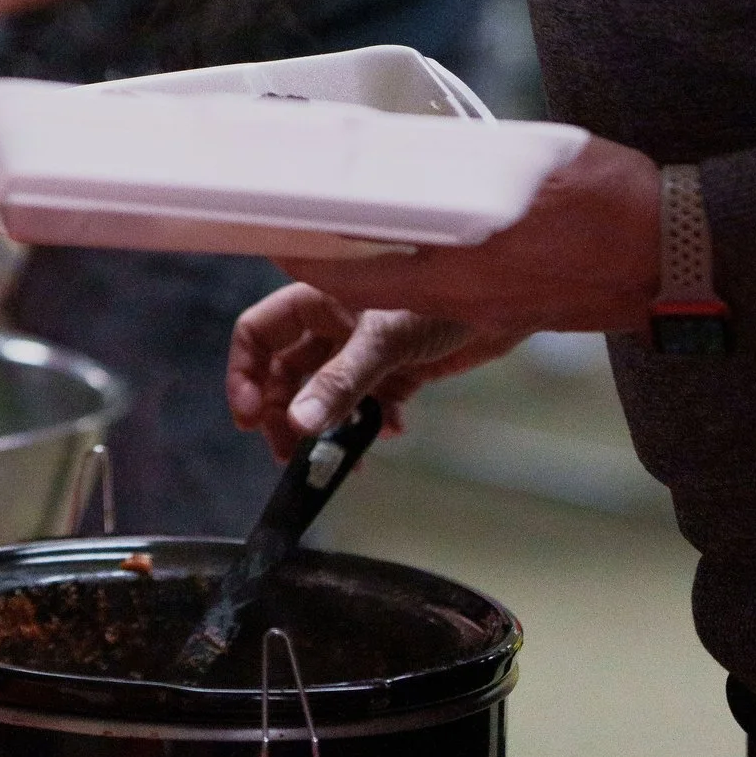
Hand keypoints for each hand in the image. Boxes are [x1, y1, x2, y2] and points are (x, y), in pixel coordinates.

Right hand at [227, 286, 493, 458]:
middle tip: (290, 455)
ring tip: (339, 460)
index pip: (258, 334)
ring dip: (327, 428)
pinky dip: (370, 424)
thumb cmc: (444, 296)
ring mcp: (365, 349)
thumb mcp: (384, 339)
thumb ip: (342, 382)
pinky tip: (390, 430)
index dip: (245, 375)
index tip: (250, 419)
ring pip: (326, 396)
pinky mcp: (397, 371)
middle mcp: (335, 324)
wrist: (510, 299)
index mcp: (318, 299)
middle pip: (285, 374)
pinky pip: (367, 406)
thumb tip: (300, 424)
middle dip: (284, 415)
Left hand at [273, 133, 662, 376]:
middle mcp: (469, 296)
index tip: (277, 242)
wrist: (675, 253)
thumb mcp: (531, 163)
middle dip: (329, 271)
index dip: (310, 262)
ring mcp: (493, 311)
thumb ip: (473, 166)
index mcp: (463, 262)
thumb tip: (426, 151)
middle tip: (296, 241)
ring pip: (407, 299)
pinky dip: (418, 279)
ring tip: (343, 242)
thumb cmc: (609, 200)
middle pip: (374, 294)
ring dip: (370, 275)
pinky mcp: (516, 314)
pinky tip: (415, 253)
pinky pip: (447, 302)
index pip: (361, 273)